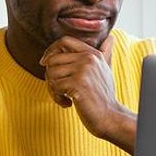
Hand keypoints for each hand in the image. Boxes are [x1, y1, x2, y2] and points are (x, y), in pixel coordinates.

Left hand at [39, 36, 135, 151]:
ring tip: (65, 97)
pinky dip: (57, 98)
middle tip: (59, 90)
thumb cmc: (104, 96)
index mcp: (93, 53)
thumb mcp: (106, 70)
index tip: (45, 62)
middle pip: (52, 60)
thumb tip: (110, 38)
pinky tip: (68, 104)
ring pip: (51, 73)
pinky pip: (54, 87)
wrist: (110, 117)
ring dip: (53, 89)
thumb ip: (105, 54)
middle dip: (50, 77)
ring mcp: (83, 71)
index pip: (64, 41)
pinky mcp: (78, 84)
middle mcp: (89, 58)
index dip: (51, 50)